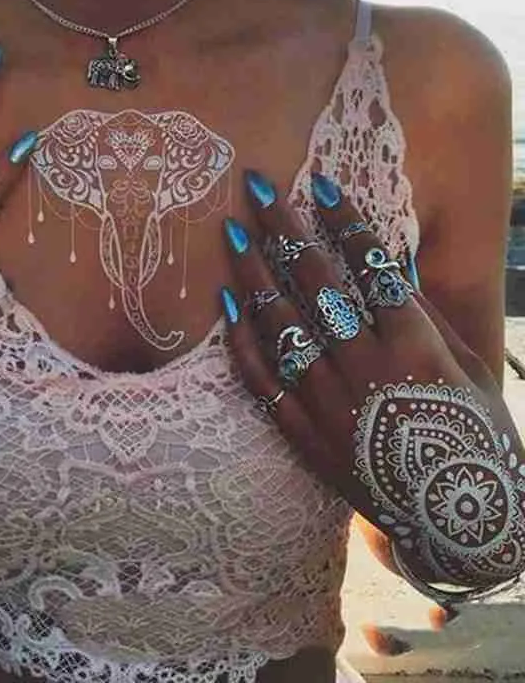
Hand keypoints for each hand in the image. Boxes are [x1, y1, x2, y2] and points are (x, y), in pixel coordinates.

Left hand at [220, 170, 524, 590]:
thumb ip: (425, 312)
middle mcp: (366, 366)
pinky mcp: (304, 433)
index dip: (345, 220)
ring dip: (254, 274)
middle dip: (284, 229)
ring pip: (281, 325)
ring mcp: (329, 401)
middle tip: (256, 189)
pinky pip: (262, 381)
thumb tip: (389, 259)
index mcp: (415, 343)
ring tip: (232, 235)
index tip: (318, 183)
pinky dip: (242, 341)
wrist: (456, 516)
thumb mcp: (468, 366)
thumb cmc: (474, 434)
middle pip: (316, 283)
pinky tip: (226, 305)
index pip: (372, 265)